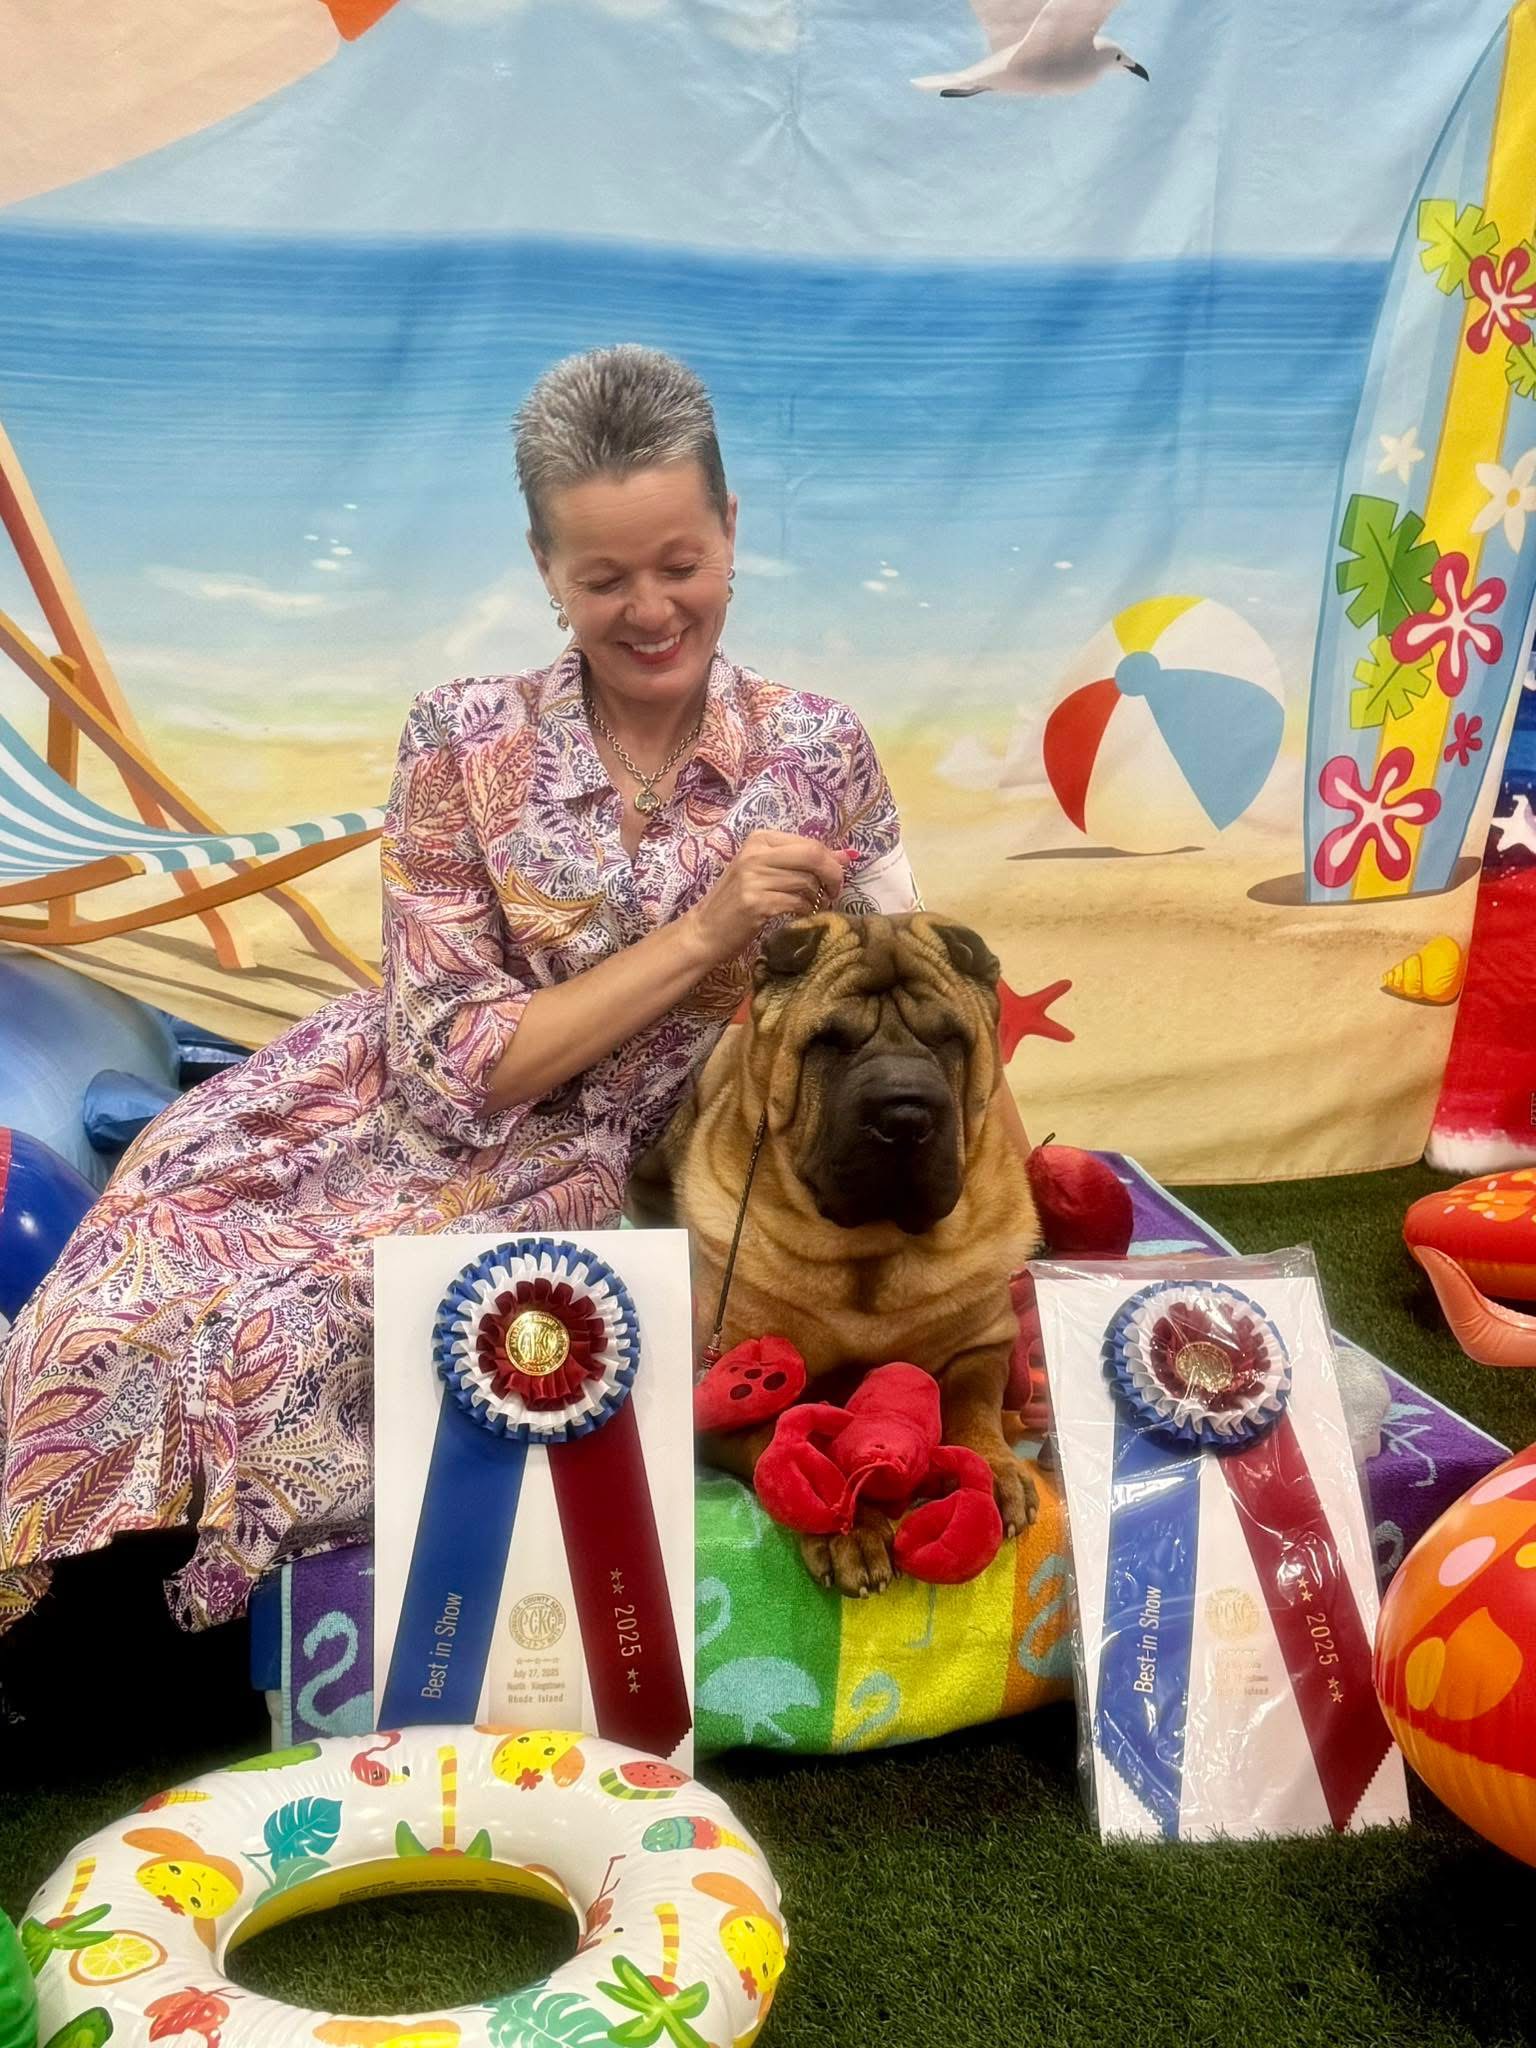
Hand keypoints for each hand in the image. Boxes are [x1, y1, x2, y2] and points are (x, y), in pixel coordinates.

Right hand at [688, 830, 850, 963]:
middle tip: (833, 893)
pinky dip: (805, 911)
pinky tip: (798, 915)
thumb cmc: (737, 900)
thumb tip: (847, 856)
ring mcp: (753, 878)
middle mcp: (755, 854)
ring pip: (807, 882)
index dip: (831, 861)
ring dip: (816, 898)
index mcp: (759, 839)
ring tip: (809, 905)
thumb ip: (802, 861)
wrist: (705, 930)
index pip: (810, 843)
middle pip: (813, 856)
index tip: (835, 878)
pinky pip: (797, 903)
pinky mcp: (756, 903)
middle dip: (833, 876)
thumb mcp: (765, 872)